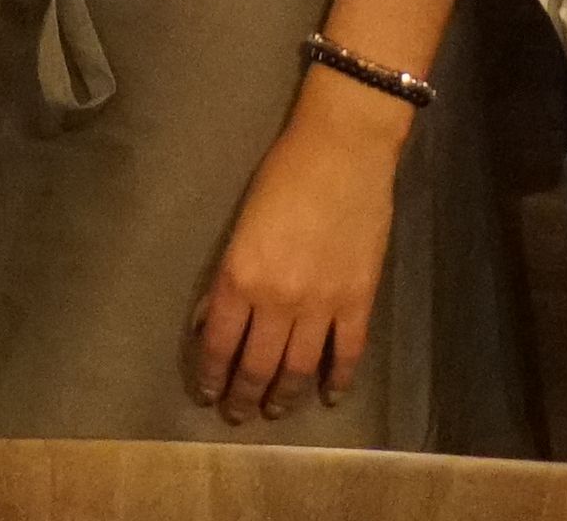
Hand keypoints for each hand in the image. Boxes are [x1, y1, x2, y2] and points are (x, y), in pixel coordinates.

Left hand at [188, 74, 410, 420]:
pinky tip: (329, 394)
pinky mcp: (358, 301)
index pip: (217, 343)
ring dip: (283, 397)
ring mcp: (321, 305)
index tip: (208, 393)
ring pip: (298, 370)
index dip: (211, 374)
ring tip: (273, 411)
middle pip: (256, 366)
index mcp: (239, 277)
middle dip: (243, 396)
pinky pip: (346, 354)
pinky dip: (338, 380)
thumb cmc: (283, 175)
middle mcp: (276, 300)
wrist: (342, 151)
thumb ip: (226, 278)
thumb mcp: (240, 225)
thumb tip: (209, 320)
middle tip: (237, 413)